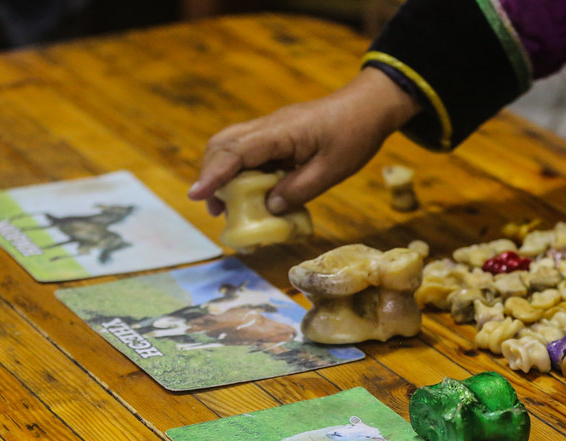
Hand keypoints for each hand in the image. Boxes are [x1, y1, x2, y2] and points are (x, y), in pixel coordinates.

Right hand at [188, 67, 419, 215]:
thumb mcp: (332, 171)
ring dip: (223, 175)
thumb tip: (269, 208)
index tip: (197, 195)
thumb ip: (299, 190)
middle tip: (214, 209)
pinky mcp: (277, 136)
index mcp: (280, 132)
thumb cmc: (355, 135)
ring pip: (232, 147)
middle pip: (222, 145)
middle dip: (211, 175)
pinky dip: (241, 172)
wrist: (368, 106)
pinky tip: (250, 195)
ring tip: (227, 207)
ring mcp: (271, 129)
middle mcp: (268, 127)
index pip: (236, 151)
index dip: (214, 175)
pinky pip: (249, 152)